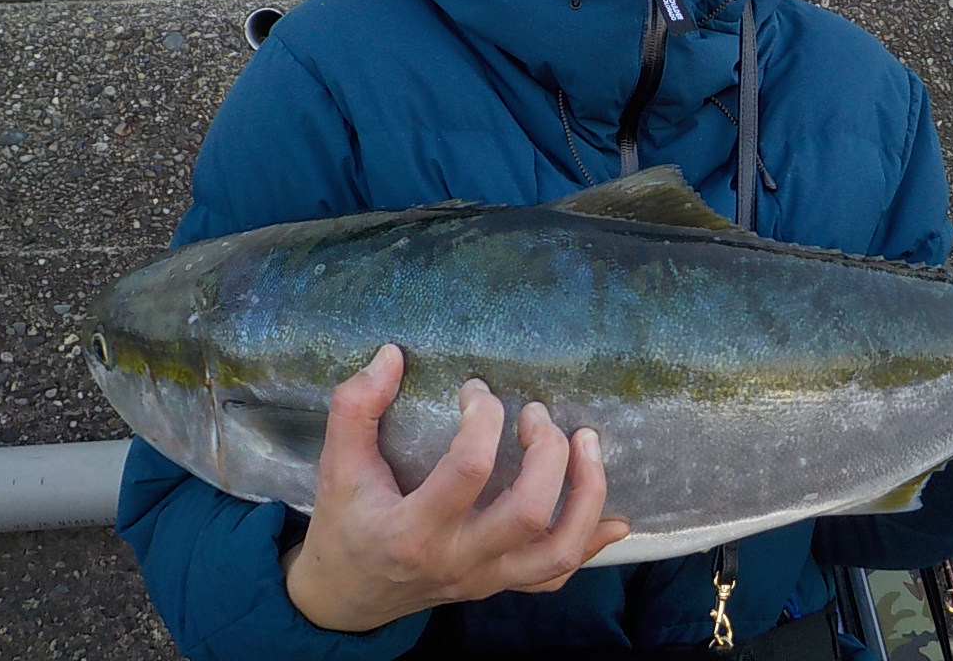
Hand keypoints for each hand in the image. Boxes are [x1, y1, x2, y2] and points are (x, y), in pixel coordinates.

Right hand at [283, 344, 628, 631]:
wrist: (347, 598)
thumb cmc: (345, 523)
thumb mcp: (337, 465)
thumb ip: (356, 407)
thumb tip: (391, 354)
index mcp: (413, 529)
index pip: (468, 471)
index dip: (484, 420)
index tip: (477, 390)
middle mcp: (459, 560)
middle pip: (529, 513)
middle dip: (547, 453)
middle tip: (537, 413)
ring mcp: (487, 578)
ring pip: (559, 550)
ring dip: (586, 493)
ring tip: (587, 441)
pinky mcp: (502, 585)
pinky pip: (559, 572)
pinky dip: (592, 542)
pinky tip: (615, 516)